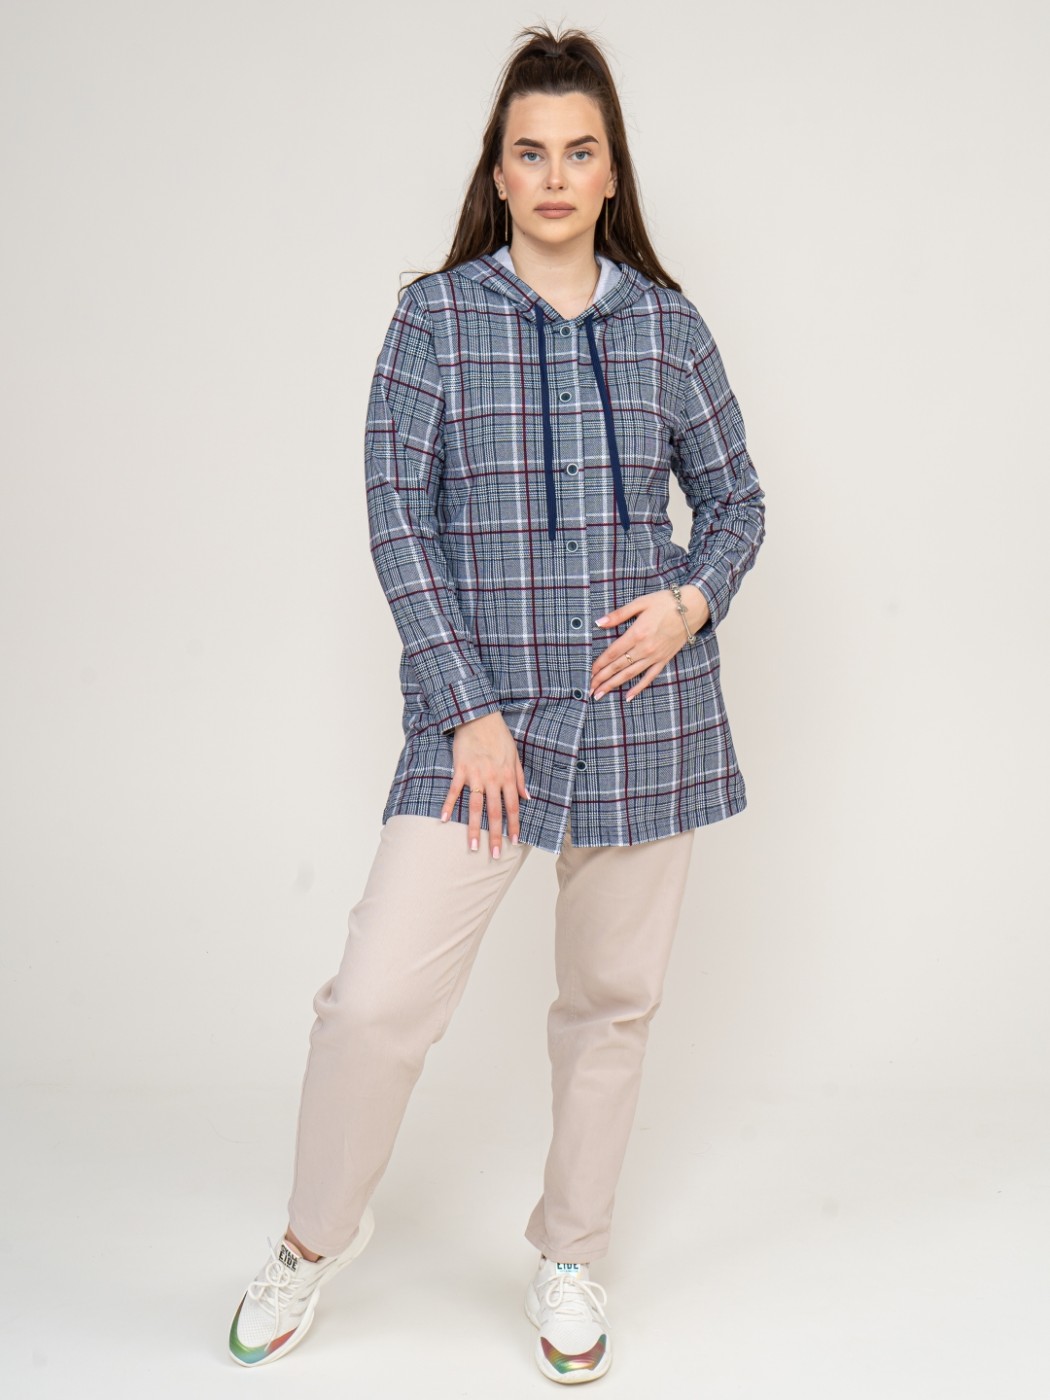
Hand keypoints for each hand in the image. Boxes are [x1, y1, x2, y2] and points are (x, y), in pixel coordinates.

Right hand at [440, 710, 530, 857]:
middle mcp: (492, 779)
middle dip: (495, 835)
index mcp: (507, 776)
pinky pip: (454, 791)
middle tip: (494, 854)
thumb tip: (527, 797)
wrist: (479, 717)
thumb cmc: (499, 736)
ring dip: (474, 828)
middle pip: (494, 812)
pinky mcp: (460, 770)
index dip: (514, 825)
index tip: (515, 841)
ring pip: (475, 807)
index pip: (512, 806)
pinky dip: (449, 805)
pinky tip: (444, 820)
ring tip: (473, 846)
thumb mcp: (515, 756)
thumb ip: (520, 779)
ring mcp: (475, 775)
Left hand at [591, 585, 709, 700]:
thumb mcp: (640, 603)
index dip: (599, 664)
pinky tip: (628, 696)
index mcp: (637, 633)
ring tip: (600, 694)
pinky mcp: (664, 659)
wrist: (693, 607)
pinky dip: (639, 688)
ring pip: (630, 674)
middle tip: (589, 689)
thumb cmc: (666, 602)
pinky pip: (649, 677)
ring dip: (614, 685)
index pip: (612, 653)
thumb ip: (619, 614)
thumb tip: (599, 622)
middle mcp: (645, 648)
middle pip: (618, 666)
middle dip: (602, 679)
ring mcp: (655, 656)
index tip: (588, 672)